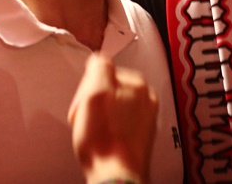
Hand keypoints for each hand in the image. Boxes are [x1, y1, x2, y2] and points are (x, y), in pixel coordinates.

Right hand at [68, 55, 157, 183]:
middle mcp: (147, 99)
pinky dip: (109, 130)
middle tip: (87, 117)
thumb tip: (99, 58)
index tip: (84, 101)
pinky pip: (119, 125)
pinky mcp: (140, 136)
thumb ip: (99, 66)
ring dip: (100, 116)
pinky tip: (102, 139)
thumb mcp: (94, 92)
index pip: (104, 70)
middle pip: (110, 88)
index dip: (88, 86)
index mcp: (138, 84)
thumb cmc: (104, 140)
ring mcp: (146, 119)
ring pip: (114, 107)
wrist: (115, 175)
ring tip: (93, 131)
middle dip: (95, 101)